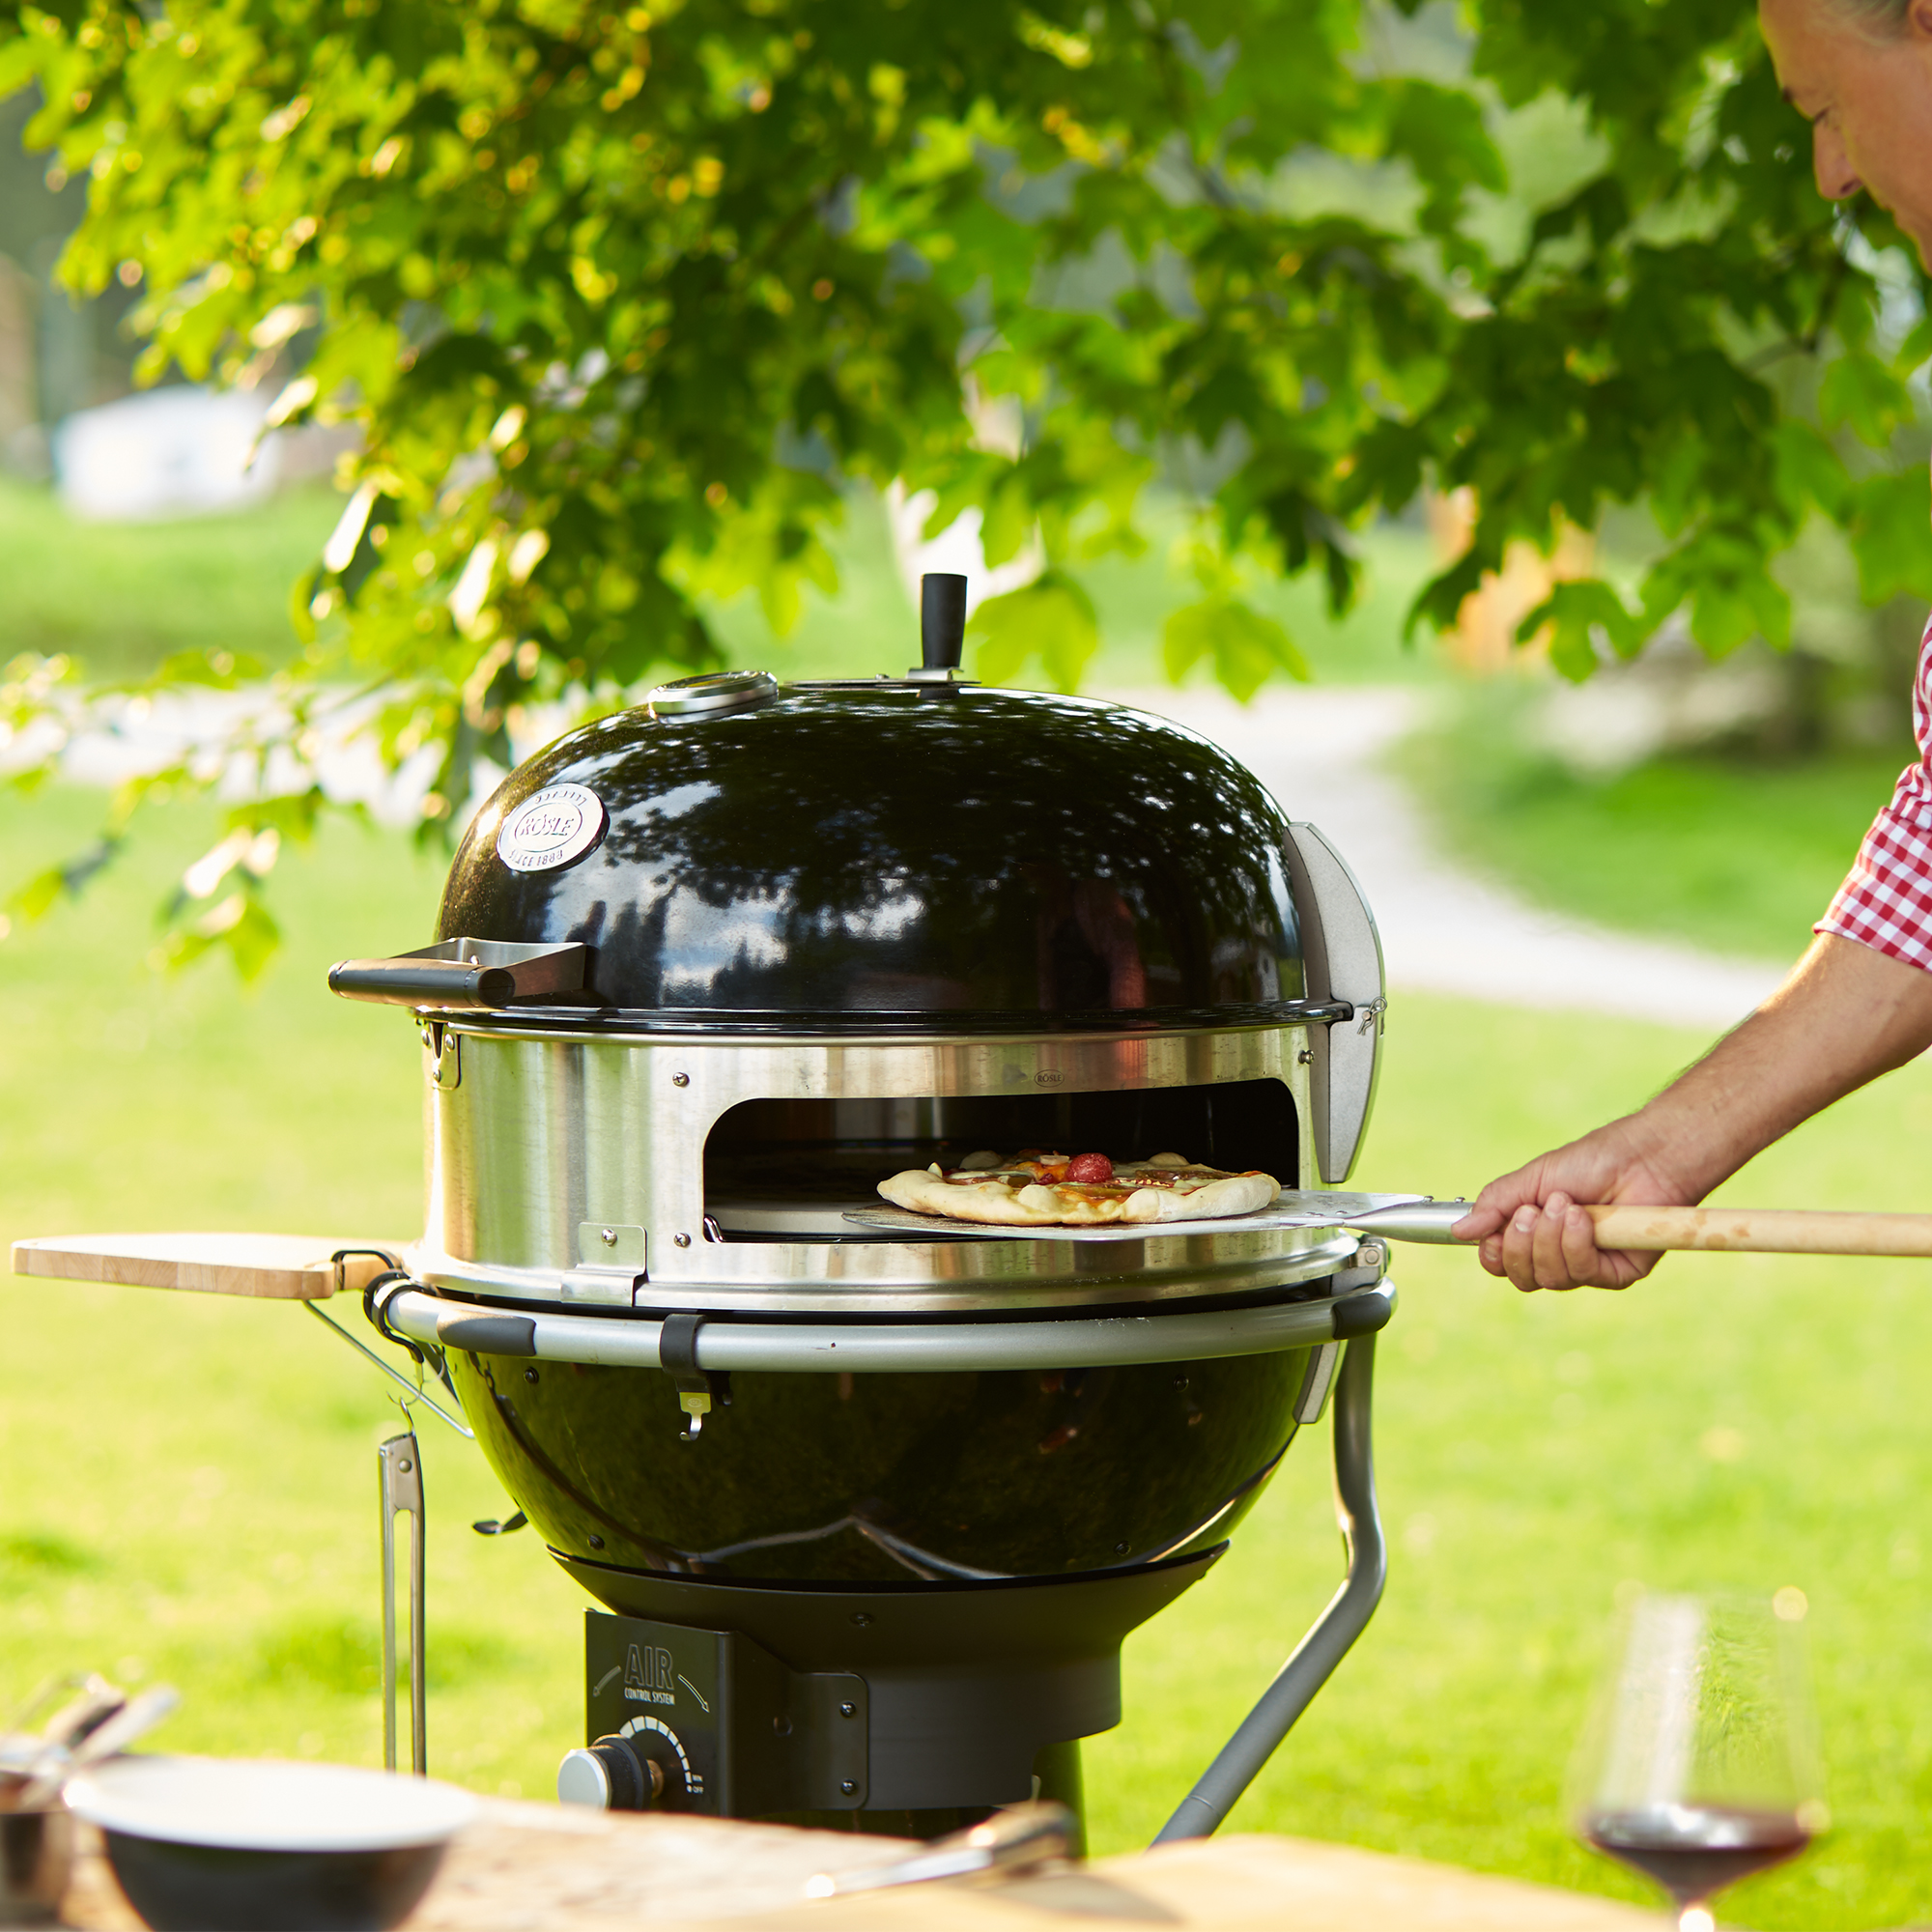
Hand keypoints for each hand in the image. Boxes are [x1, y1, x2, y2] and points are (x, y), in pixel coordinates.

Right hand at [1450, 1122, 1694, 1292]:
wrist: (1641, 1157)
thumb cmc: (1592, 1161)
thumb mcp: (1533, 1179)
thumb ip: (1495, 1204)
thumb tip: (1459, 1231)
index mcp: (1535, 1234)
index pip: (1501, 1263)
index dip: (1494, 1254)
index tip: (1495, 1230)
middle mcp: (1558, 1255)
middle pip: (1522, 1278)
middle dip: (1520, 1244)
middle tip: (1532, 1211)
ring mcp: (1587, 1266)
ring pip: (1550, 1278)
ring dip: (1551, 1239)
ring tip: (1566, 1205)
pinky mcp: (1616, 1273)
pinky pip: (1583, 1274)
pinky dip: (1576, 1244)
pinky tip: (1584, 1218)